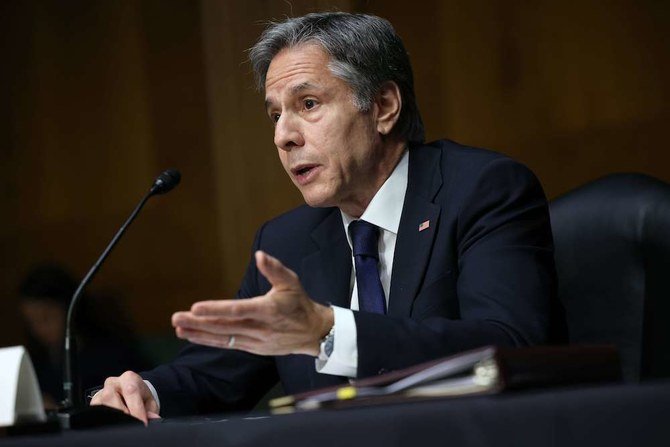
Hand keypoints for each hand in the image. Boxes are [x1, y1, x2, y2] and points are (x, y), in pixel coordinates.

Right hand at [89, 371, 159, 425]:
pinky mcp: (94, 402)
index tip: (141, 423)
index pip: (131, 392)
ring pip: (100, 404)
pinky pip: (94, 410)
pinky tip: (114, 421)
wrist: (132, 392)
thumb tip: (152, 418)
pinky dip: (104, 418)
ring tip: (123, 422)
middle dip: (122, 413)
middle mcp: (113, 382)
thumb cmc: (141, 396)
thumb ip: (151, 410)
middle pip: (110, 396)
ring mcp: (101, 391)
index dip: (136, 410)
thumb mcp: (149, 402)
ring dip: (112, 416)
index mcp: (129, 378)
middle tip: (131, 423)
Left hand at [172, 250, 333, 355]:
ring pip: (223, 337)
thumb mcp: (291, 282)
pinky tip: (192, 335)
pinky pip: (227, 344)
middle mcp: (260, 327)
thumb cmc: (299, 303)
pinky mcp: (253, 348)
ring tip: (179, 327)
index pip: (238, 310)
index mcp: (269, 310)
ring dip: (199, 333)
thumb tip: (259, 255)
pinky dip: (208, 340)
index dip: (216, 310)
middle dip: (199, 323)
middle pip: (225, 326)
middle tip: (176, 318)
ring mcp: (255, 341)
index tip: (196, 307)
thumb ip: (274, 269)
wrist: (313, 332)